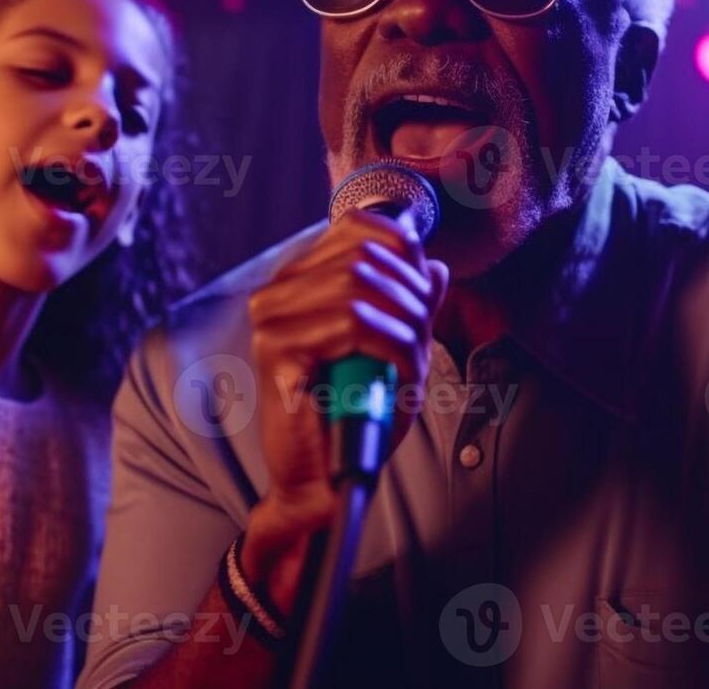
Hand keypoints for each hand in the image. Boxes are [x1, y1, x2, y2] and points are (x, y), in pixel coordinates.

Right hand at [240, 210, 448, 606]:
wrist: (323, 480)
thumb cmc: (354, 415)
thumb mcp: (396, 349)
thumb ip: (412, 306)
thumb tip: (436, 266)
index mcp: (298, 282)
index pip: (358, 227)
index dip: (405, 250)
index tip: (424, 290)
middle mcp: (276, 293)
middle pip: (365, 254)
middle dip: (412, 295)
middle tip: (423, 338)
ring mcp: (271, 320)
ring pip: (361, 286)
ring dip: (406, 323)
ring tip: (412, 360)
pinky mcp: (279, 351)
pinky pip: (353, 323)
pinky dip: (393, 345)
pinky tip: (401, 373)